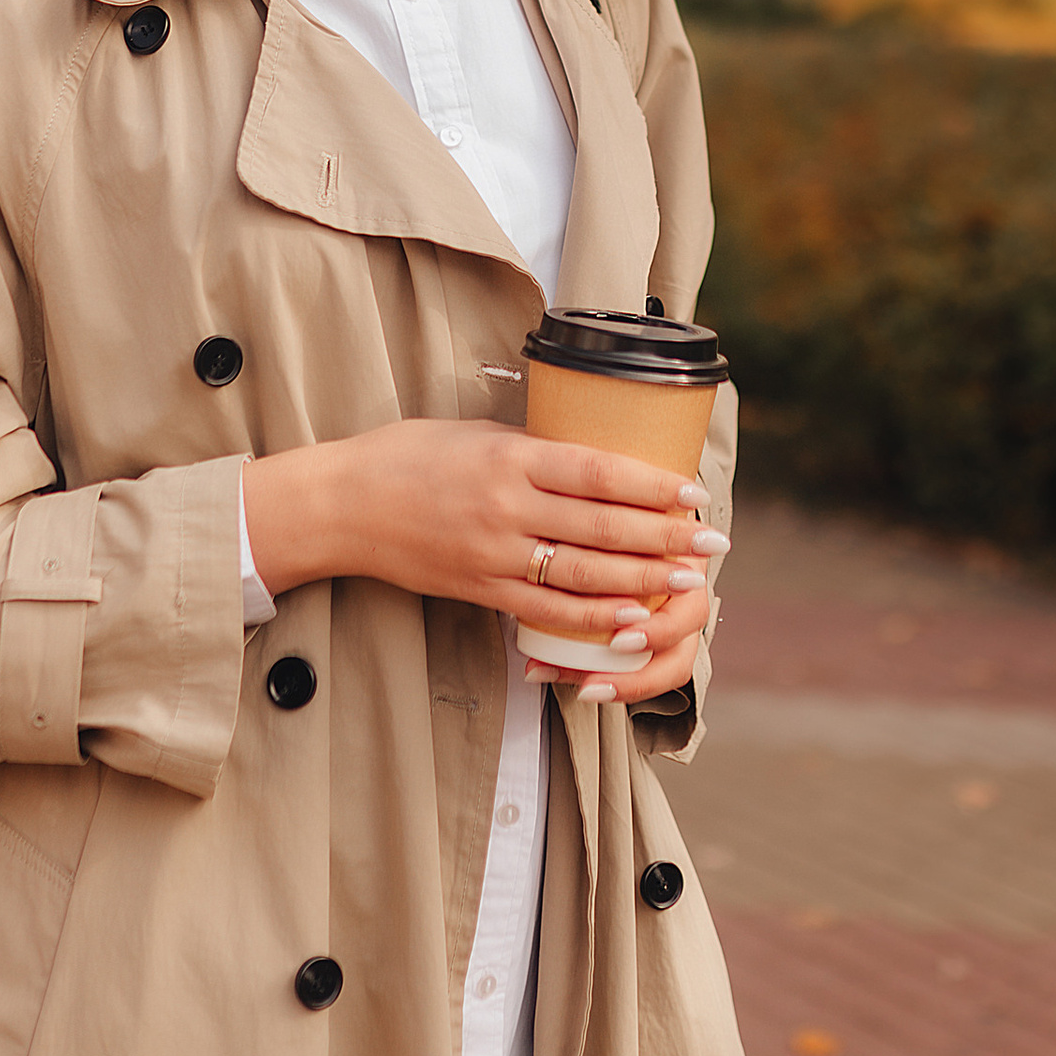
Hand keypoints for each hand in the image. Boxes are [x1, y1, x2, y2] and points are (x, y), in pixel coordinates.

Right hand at [239, 420, 724, 696]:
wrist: (343, 505)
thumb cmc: (408, 456)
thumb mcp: (475, 432)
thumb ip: (533, 448)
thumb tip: (594, 457)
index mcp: (510, 457)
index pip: (597, 472)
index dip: (651, 485)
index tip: (692, 491)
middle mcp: (506, 507)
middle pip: (602, 526)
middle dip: (665, 536)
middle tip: (713, 541)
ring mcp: (493, 554)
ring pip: (583, 574)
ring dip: (642, 580)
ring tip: (687, 579)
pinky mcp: (480, 590)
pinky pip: (546, 611)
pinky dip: (592, 620)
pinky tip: (630, 622)